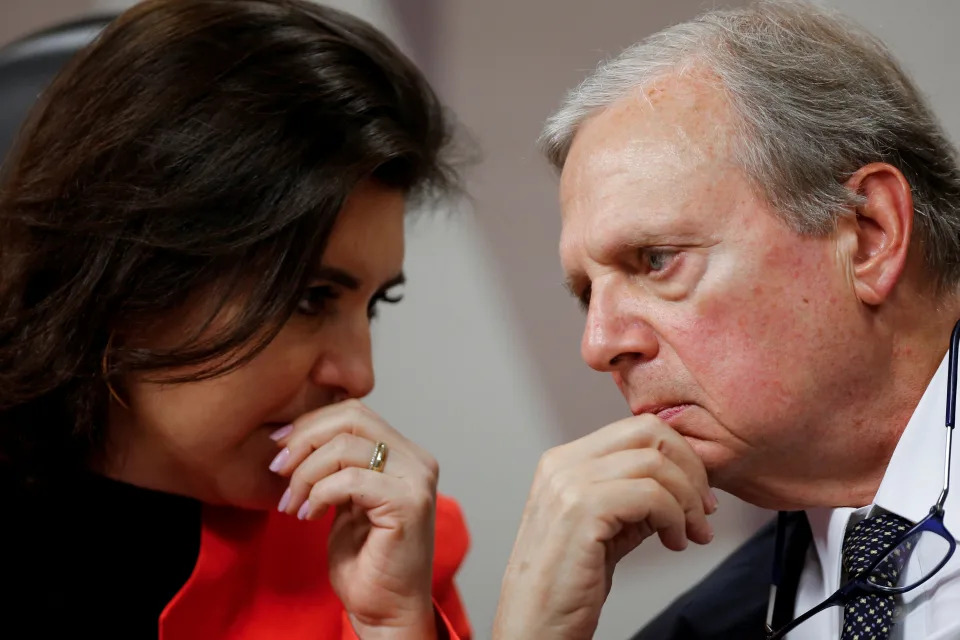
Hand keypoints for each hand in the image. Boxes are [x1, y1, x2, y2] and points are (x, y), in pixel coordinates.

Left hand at [270, 399, 439, 639]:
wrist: (386, 610)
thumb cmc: (364, 560)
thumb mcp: (345, 498)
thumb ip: (337, 464)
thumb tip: (299, 432)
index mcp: (404, 453)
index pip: (354, 412)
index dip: (310, 423)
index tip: (279, 448)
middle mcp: (417, 460)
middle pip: (351, 417)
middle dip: (304, 440)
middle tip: (277, 469)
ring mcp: (417, 480)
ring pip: (346, 447)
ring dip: (306, 474)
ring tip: (292, 503)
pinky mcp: (409, 504)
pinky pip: (351, 480)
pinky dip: (320, 494)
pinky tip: (308, 516)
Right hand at [493, 414, 716, 639]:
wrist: (534, 625)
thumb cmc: (565, 585)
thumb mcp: (605, 527)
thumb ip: (633, 497)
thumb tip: (683, 482)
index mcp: (564, 461)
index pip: (637, 428)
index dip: (680, 456)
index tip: (698, 494)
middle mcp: (563, 464)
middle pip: (649, 432)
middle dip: (691, 469)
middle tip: (704, 510)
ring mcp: (569, 484)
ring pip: (655, 463)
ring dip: (688, 500)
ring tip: (690, 534)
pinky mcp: (581, 511)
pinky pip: (651, 495)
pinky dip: (675, 518)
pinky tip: (674, 543)